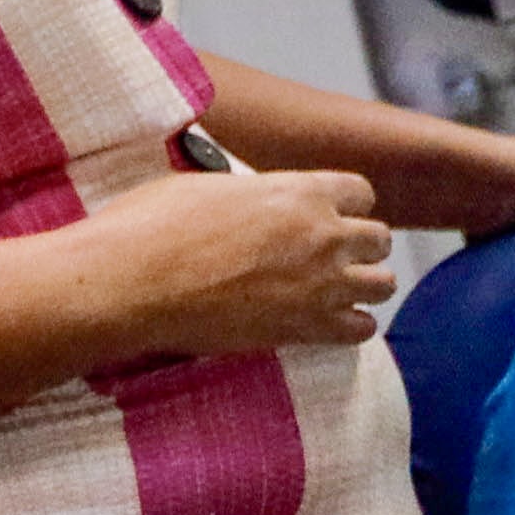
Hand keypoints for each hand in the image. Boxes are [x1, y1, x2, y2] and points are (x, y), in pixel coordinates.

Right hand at [85, 162, 395, 355]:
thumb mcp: (206, 185)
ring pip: (382, 284)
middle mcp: (322, 234)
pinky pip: (361, 329)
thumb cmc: (152, 226)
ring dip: (362, 287)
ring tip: (335, 291)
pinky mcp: (307, 327)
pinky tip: (327, 324)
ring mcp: (321, 283)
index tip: (328, 216)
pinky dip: (350, 327)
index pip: (361, 191)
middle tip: (331, 257)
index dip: (345, 204)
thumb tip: (251, 196)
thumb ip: (251, 194)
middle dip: (359, 246)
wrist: (131, 282)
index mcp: (300, 191)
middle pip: (378, 238)